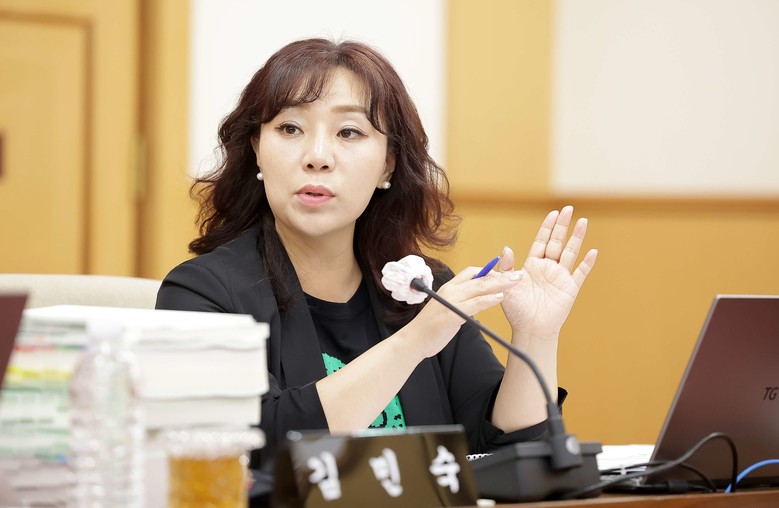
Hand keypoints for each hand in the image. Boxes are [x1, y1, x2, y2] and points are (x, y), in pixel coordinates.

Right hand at [409, 266, 521, 357]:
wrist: (414, 340)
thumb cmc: (430, 327)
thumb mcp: (446, 309)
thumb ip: (460, 302)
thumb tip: (475, 301)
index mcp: (449, 288)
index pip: (470, 272)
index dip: (488, 270)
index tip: (504, 273)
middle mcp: (450, 290)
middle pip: (480, 278)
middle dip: (501, 275)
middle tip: (518, 274)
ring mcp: (451, 301)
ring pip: (480, 287)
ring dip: (500, 283)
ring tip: (516, 282)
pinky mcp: (453, 314)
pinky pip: (475, 303)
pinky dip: (489, 299)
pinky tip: (501, 297)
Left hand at [497, 205, 597, 338]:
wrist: (529, 329)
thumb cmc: (516, 309)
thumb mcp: (506, 285)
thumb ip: (506, 266)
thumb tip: (506, 248)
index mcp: (532, 264)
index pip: (541, 241)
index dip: (547, 227)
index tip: (553, 213)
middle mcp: (548, 268)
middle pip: (557, 242)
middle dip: (562, 225)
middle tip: (568, 208)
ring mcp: (560, 277)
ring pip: (570, 253)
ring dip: (577, 238)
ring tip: (583, 221)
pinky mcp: (570, 289)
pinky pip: (580, 274)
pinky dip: (587, 263)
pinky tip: (593, 251)